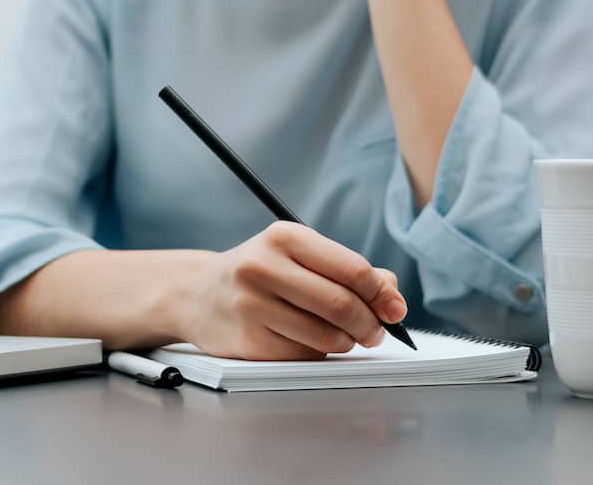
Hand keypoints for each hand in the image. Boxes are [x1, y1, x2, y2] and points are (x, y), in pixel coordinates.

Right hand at [181, 222, 407, 359]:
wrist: (198, 293)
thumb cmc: (259, 273)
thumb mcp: (299, 255)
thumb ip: (348, 270)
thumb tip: (392, 294)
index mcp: (284, 236)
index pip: (352, 269)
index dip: (381, 294)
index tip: (394, 308)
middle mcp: (264, 267)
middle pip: (342, 305)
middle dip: (370, 324)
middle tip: (377, 331)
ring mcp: (252, 305)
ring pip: (326, 336)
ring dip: (347, 342)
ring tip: (345, 337)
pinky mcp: (248, 340)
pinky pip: (304, 355)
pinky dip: (320, 354)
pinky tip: (313, 342)